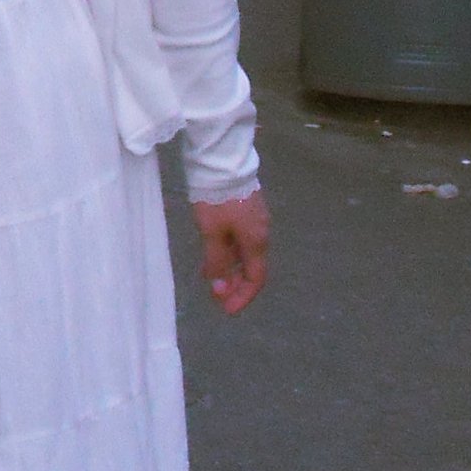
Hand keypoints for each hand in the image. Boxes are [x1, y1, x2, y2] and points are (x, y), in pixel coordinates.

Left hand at [192, 191, 269, 314]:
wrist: (222, 161)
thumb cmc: (217, 199)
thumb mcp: (212, 233)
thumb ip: (217, 262)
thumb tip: (220, 289)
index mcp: (256, 241)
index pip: (256, 278)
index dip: (242, 297)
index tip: (227, 309)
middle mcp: (261, 232)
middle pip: (252, 267)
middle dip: (235, 285)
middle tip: (217, 296)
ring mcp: (255, 219)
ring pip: (244, 253)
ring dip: (229, 268)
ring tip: (209, 277)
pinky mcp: (247, 208)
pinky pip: (241, 239)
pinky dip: (228, 252)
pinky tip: (212, 254)